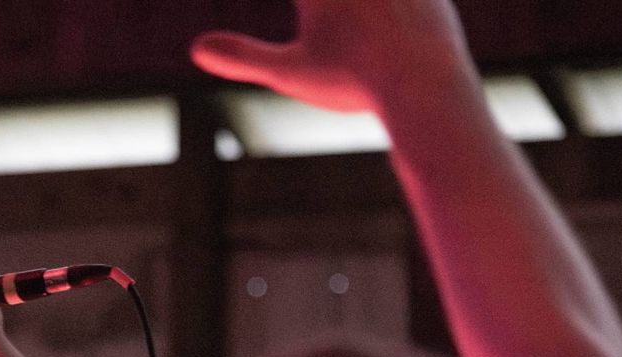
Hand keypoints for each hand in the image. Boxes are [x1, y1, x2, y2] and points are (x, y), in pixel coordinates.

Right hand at [190, 0, 468, 112]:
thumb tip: (195, 48)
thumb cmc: (355, 81)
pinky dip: (395, 14)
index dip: (308, 9)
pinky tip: (389, 23)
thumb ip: (243, 58)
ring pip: (365, 8)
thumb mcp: (292, 74)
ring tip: (352, 25)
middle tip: (316, 16)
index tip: (306, 14)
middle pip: (325, 5)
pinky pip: (408, 4)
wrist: (426, 84)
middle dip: (322, 10)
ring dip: (357, 16)